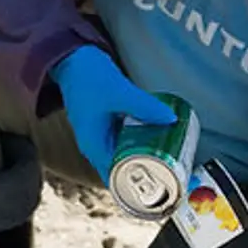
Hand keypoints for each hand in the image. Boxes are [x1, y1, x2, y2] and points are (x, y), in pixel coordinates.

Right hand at [52, 46, 175, 176]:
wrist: (72, 59)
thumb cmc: (87, 77)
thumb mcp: (119, 92)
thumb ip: (144, 106)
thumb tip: (170, 119)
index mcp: (94, 146)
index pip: (118, 180)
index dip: (141, 188)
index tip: (164, 188)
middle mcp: (96, 146)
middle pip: (124, 172)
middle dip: (149, 174)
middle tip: (175, 174)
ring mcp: (101, 136)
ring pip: (126, 156)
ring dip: (145, 158)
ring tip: (170, 159)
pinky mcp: (106, 126)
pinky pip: (126, 142)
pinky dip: (140, 143)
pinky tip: (156, 138)